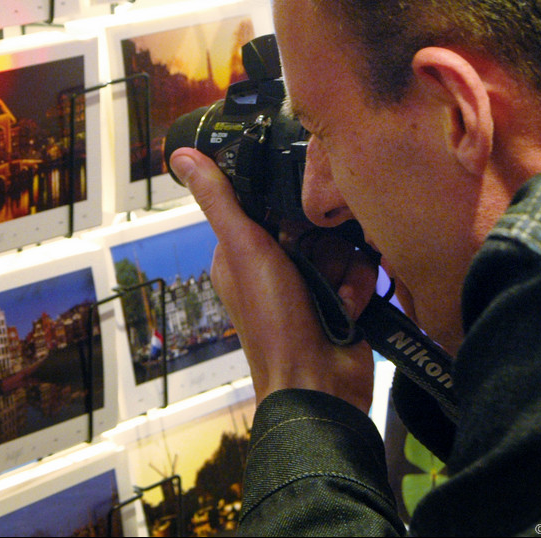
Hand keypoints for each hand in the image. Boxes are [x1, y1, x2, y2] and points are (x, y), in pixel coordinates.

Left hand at [169, 147, 377, 409]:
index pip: (269, 199)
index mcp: (242, 250)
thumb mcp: (243, 250)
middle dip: (323, 242)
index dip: (287, 202)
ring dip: (344, 269)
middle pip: (313, 220)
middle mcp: (275, 262)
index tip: (298, 208)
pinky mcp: (343, 296)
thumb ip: (220, 201)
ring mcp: (311, 280)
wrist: (320, 386)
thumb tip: (180, 154)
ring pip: (341, 243)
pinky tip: (350, 307)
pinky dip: (358, 288)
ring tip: (335, 296)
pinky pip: (360, 269)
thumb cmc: (273, 320)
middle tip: (315, 264)